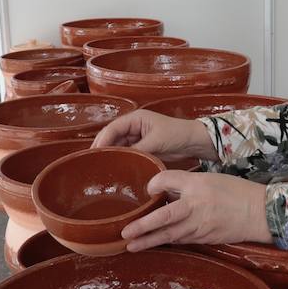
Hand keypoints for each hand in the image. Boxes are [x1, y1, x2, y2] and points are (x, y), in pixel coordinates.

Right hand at [93, 110, 217, 162]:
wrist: (195, 142)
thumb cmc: (177, 135)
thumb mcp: (155, 141)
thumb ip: (136, 150)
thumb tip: (119, 160)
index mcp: (135, 119)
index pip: (112, 128)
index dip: (101, 140)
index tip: (93, 153)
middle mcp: (133, 127)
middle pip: (113, 137)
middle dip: (103, 149)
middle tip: (92, 164)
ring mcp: (138, 138)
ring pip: (119, 147)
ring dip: (112, 156)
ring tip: (100, 169)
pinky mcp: (143, 149)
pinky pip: (128, 154)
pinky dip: (122, 161)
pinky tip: (116, 170)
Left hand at [123, 171, 271, 251]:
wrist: (261, 212)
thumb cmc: (236, 192)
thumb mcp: (210, 179)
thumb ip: (185, 184)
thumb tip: (161, 191)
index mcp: (197, 185)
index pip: (167, 180)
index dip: (154, 185)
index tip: (148, 190)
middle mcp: (196, 206)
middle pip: (163, 217)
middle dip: (143, 226)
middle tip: (125, 232)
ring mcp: (201, 225)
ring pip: (170, 235)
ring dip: (150, 241)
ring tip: (131, 245)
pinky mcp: (205, 238)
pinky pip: (182, 240)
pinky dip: (168, 241)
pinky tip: (156, 242)